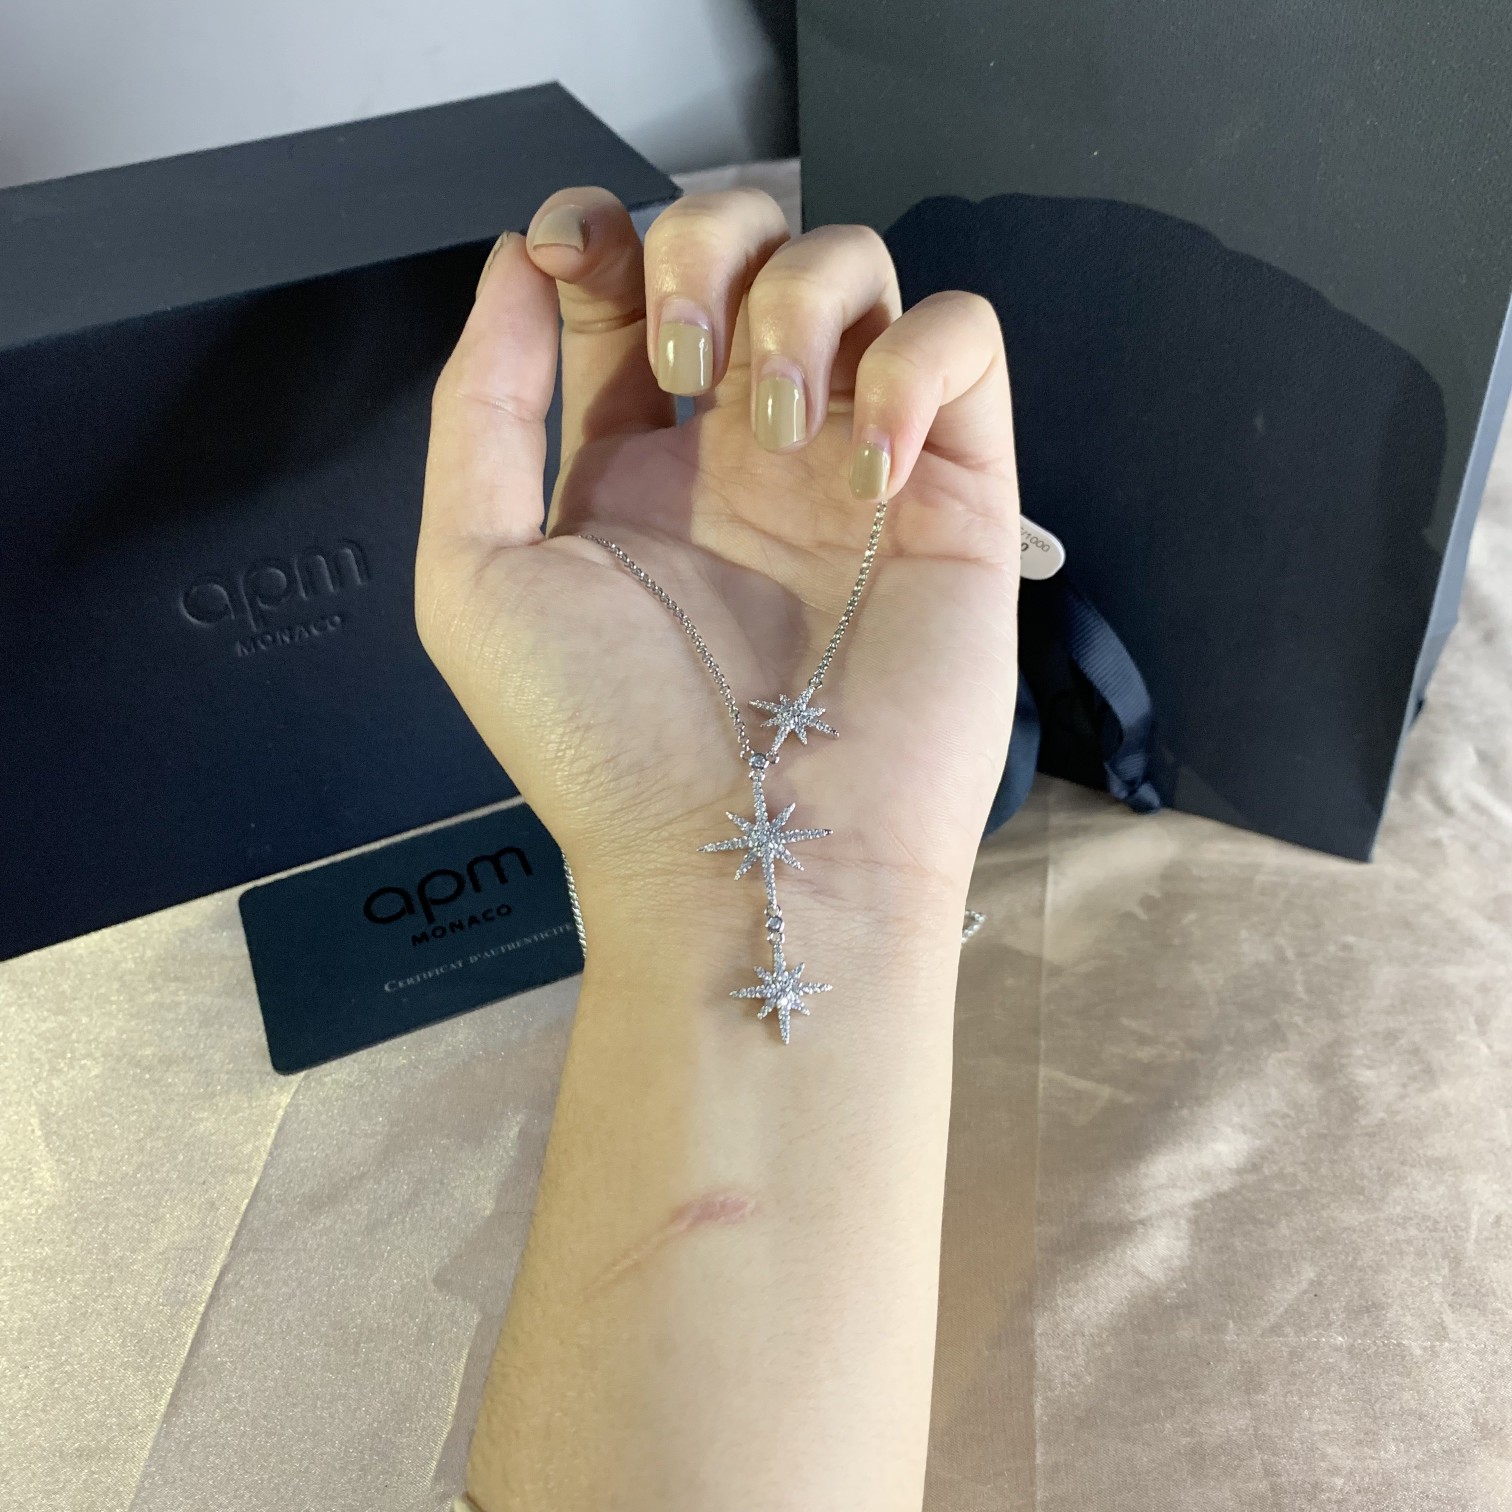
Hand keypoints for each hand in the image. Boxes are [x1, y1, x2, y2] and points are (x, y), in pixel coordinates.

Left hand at [416, 185, 1020, 930]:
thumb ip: (479, 410)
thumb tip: (516, 264)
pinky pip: (966, 341)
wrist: (749, 863)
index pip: (629, 287)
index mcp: (635, 466)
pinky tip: (866, 465)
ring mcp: (854, 464)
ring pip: (861, 267)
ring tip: (773, 423)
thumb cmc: (606, 747)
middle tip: (686, 362)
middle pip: (751, 240)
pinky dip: (915, 363)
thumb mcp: (478, 579)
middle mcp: (746, 451)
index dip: (601, 233)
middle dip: (706, 245)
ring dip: (803, 299)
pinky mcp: (955, 492)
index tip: (571, 255)